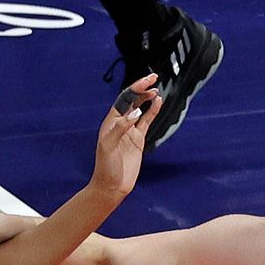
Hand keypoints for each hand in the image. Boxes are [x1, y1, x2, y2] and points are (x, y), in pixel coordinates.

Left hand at [90, 74, 159, 198]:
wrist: (112, 186)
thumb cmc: (106, 167)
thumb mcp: (108, 146)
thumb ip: (121, 128)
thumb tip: (135, 113)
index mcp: (110, 122)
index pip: (123, 100)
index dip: (134, 89)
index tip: (145, 82)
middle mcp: (120, 123)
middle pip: (132, 100)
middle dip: (141, 88)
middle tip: (153, 78)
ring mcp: (130, 130)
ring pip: (140, 109)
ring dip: (147, 98)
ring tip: (156, 90)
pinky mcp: (138, 139)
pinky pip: (147, 121)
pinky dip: (153, 111)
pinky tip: (158, 103)